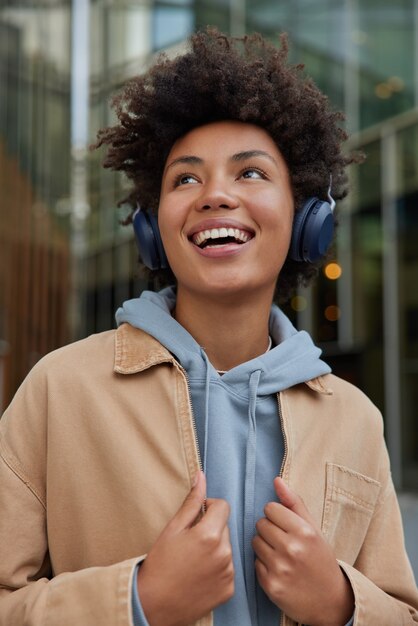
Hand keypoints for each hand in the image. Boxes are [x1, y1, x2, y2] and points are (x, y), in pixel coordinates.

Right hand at [137, 471, 233, 625]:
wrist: (154, 604)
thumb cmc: (160, 563)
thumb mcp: (172, 528)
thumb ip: (191, 502)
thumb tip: (201, 476)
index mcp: (210, 535)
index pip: (223, 506)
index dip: (209, 507)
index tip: (196, 517)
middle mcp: (224, 553)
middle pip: (225, 527)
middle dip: (211, 528)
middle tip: (190, 542)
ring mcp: (228, 573)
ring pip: (227, 547)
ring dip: (215, 547)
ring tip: (193, 560)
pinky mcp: (229, 589)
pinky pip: (228, 568)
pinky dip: (217, 567)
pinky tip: (199, 574)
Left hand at [252, 477, 353, 625]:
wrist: (330, 601)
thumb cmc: (320, 559)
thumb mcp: (313, 528)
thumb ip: (294, 502)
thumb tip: (276, 480)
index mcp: (304, 532)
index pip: (270, 508)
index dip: (276, 515)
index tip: (286, 525)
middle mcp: (291, 549)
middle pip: (260, 524)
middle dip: (269, 529)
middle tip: (283, 541)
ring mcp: (280, 569)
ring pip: (255, 542)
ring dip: (264, 546)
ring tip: (280, 554)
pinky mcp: (270, 586)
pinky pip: (254, 563)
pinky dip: (263, 565)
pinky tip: (278, 569)